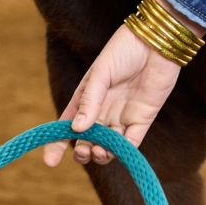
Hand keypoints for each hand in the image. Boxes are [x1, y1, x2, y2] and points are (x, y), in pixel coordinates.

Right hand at [43, 0, 205, 166]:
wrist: (155, 43)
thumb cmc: (123, 51)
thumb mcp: (100, 73)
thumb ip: (90, 101)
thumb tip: (77, 129)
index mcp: (86, 98)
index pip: (67, 125)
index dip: (56, 143)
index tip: (49, 161)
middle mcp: (102, 110)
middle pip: (88, 139)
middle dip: (82, 151)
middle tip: (82, 153)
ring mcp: (123, 115)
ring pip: (109, 144)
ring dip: (101, 153)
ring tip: (99, 153)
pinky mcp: (143, 118)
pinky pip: (132, 140)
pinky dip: (124, 150)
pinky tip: (117, 152)